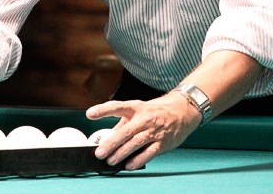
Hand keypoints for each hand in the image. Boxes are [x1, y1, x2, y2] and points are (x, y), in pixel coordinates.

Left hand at [86, 91, 200, 169]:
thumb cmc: (156, 111)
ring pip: (136, 143)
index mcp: (137, 107)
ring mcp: (155, 130)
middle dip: (111, 143)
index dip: (103, 110)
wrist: (183, 111)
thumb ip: (124, 122)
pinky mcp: (163, 142)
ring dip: (121, 153)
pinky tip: (128, 165)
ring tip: (110, 161)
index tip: (89, 114)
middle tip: (99, 153)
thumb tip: (109, 137)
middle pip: (125, 131)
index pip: (117, 106)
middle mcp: (145, 118)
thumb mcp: (140, 109)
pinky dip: (138, 160)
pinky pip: (149, 153)